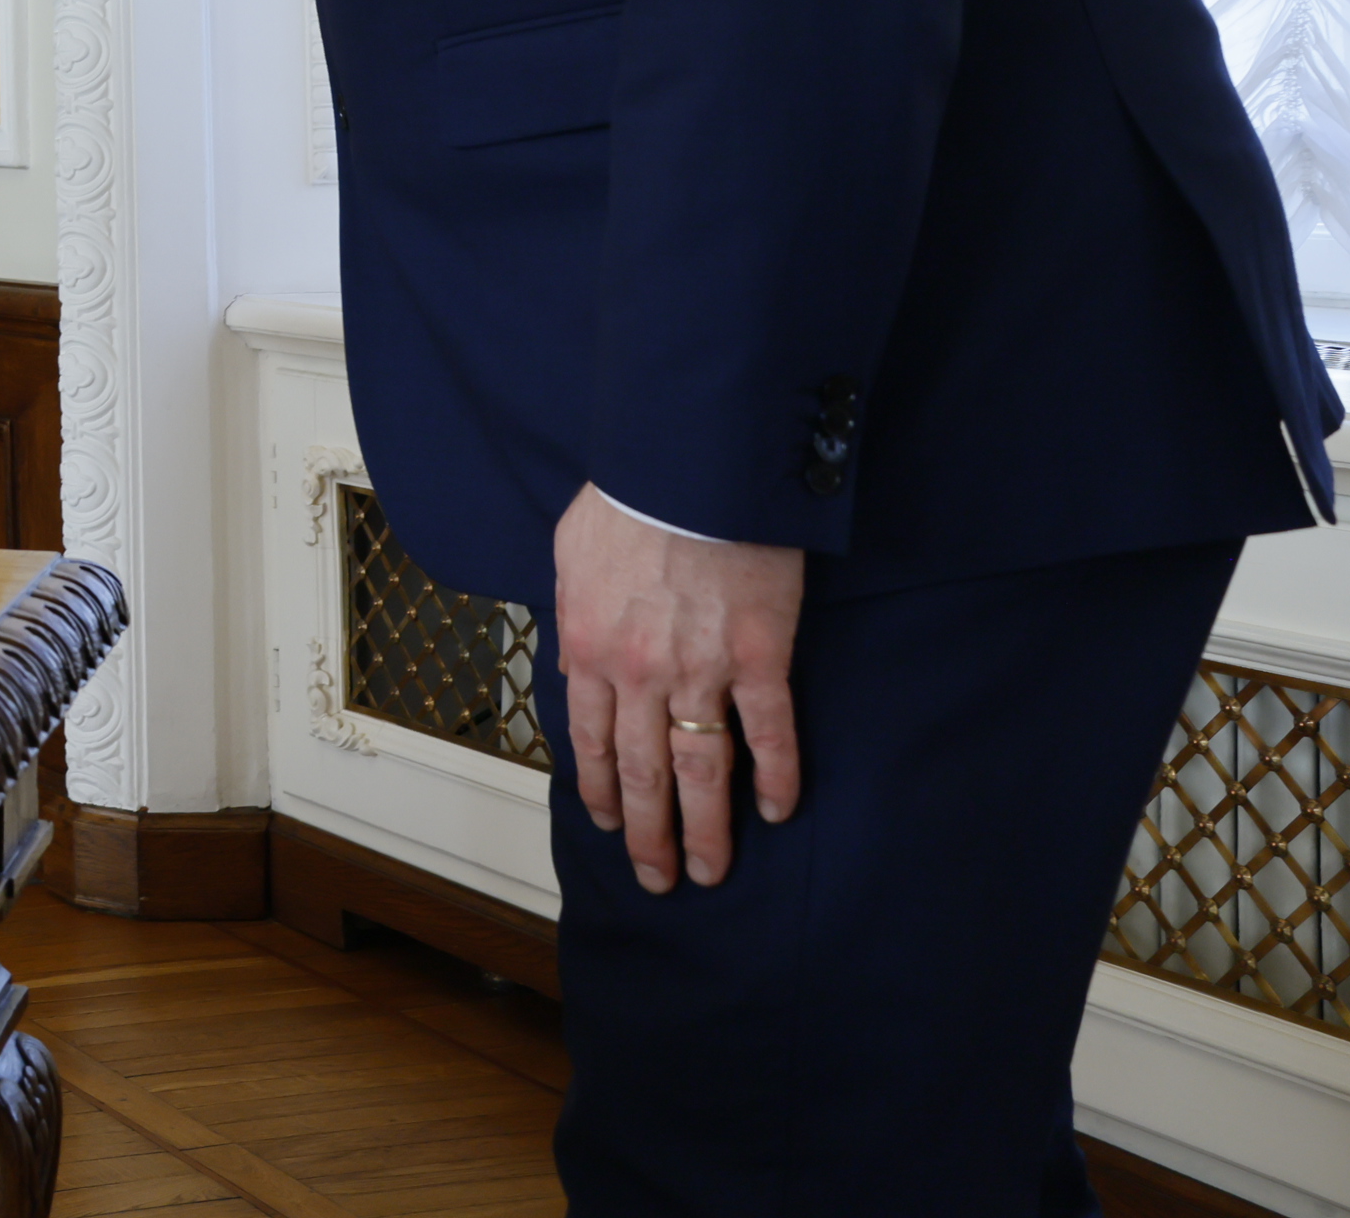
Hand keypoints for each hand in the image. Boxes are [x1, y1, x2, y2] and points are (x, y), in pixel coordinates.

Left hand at [553, 484, 803, 894]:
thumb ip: (576, 616)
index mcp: (590, 648)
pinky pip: (769, 732)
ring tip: (710, 871)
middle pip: (644, 773)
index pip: (592, 742)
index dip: (604, 790)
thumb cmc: (627, 501)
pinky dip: (776, 776)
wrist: (687, 469)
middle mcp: (640, 674)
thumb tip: (579, 658)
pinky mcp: (759, 658)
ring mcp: (701, 671)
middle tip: (659, 879)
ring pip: (702, 769)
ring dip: (706, 829)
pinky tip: (779, 811)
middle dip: (649, 834)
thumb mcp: (570, 557)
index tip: (611, 825)